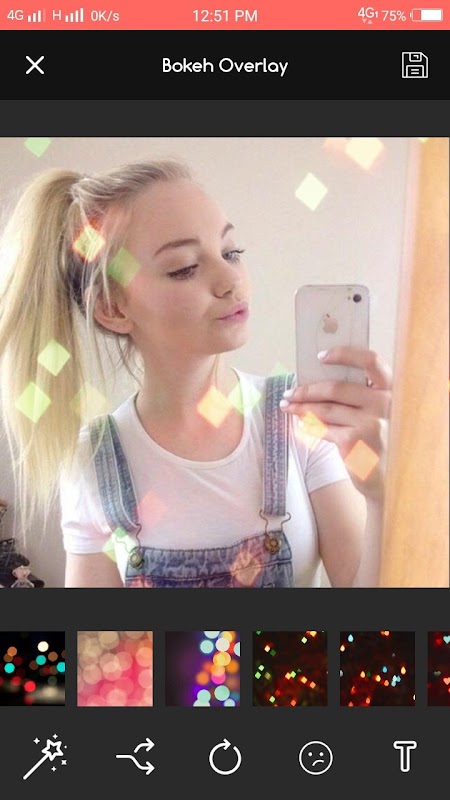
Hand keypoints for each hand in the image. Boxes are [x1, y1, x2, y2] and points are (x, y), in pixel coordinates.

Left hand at [281, 346, 391, 499]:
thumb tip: (317, 379)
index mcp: (390, 390)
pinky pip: (323, 429)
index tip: (320, 356)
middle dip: (307, 390)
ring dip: (302, 407)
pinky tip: (300, 423)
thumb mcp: (377, 412)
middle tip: (289, 393)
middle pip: (337, 388)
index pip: (370, 361)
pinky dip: (308, 426)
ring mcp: (370, 424)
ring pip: (326, 409)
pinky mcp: (354, 443)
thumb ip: (358, 395)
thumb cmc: (377, 440)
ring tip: (287, 406)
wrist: (387, 478)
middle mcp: (384, 404)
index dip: (344, 354)